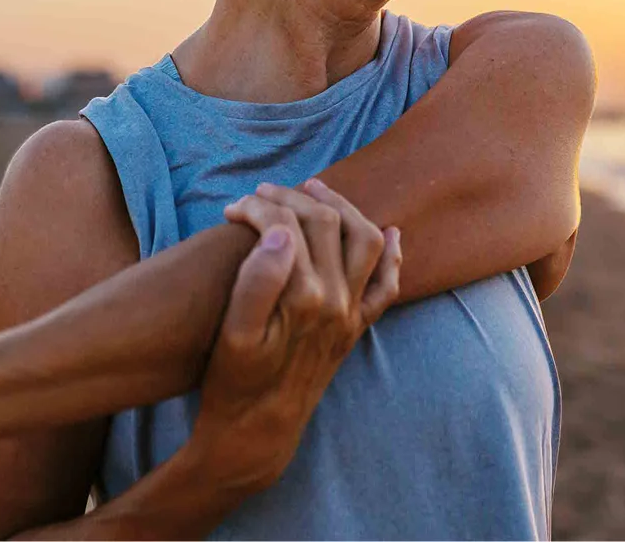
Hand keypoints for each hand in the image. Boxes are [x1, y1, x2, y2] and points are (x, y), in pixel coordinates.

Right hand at [185, 180, 401, 496]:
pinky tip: (389, 232)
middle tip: (264, 191)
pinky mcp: (356, 329)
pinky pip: (386, 286)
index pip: (288, 226)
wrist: (255, 434)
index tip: (233, 207)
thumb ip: (258, 280)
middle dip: (295, 198)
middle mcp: (338, 302)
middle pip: (328, 224)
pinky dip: (391, 256)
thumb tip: (280, 232)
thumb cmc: (234, 383)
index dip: (258, 208)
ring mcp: (352, 315)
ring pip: (365, 241)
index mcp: (305, 297)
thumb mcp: (232, 334)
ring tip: (315, 190)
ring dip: (344, 209)